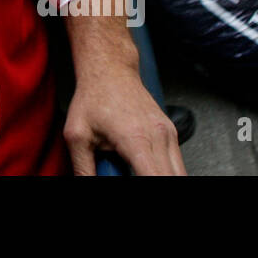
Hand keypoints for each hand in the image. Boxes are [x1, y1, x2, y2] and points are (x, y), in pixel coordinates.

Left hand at [63, 53, 185, 174]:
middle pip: (173, 178)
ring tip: (135, 170)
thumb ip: (83, 168)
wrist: (110, 69)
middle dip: (155, 184)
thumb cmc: (95, 96)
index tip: (132, 179)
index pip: (156, 178)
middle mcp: (158, 136)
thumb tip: (87, 185)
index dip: (149, 188)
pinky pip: (177, 163)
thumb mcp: (77, 135)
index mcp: (136, 139)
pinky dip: (165, 171)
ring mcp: (168, 134)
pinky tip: (145, 167)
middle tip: (127, 173)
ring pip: (180, 173)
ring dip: (162, 177)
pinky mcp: (171, 133)